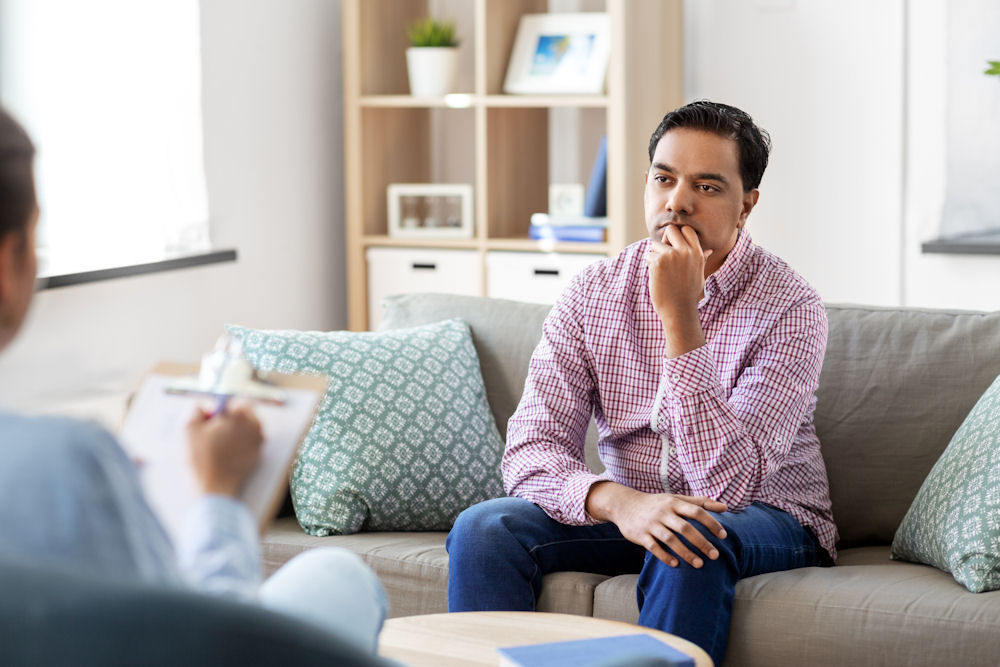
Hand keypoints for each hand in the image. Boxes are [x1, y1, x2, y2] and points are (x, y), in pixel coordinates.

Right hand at [187, 402, 262, 497]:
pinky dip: (240, 444)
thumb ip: (196, 410)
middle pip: (244, 413)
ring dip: (236, 431)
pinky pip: (249, 442)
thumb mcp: (190, 428)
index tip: (212, 419)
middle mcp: (255, 425)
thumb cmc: (202, 458)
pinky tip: (226, 454)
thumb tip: (203, 406)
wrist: (215, 487)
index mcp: (241, 415)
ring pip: (247, 427)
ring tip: (219, 444)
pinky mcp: (258, 454)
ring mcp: (259, 441)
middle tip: (214, 432)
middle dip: (230, 418)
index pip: (234, 401)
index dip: (220, 409)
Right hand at [586, 481, 727, 567]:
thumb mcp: (676, 498)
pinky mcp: (640, 535)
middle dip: (701, 542)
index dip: (711, 523)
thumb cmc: (657, 503)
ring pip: (670, 539)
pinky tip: (676, 565)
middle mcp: (663, 512)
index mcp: (674, 502)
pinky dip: (665, 556)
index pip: (696, 511)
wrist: (624, 504)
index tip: (723, 536)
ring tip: (700, 564)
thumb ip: (700, 502)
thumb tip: (726, 506)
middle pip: (685, 528)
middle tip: (715, 556)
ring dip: (686, 553)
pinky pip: (653, 547)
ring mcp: (651, 524)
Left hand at [646, 225, 712, 356]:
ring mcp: (672, 255)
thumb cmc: (688, 294)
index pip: (687, 230)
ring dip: (654, 256)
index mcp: (697, 253)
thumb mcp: (699, 275)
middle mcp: (686, 251)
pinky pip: (648, 256)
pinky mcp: (658, 262)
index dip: (678, 236)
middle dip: (664, 240)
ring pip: (655, 245)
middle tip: (663, 254)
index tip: (674, 247)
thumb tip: (708, 250)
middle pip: (670, 230)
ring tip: (662, 273)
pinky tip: (657, 277)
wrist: (678, 310)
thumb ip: (701, 260)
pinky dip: (649, 265)